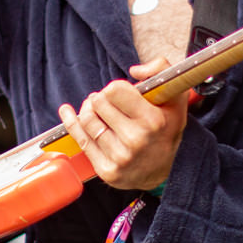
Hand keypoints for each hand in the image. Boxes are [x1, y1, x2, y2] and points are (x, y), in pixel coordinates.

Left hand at [57, 57, 187, 192]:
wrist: (165, 172)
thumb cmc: (166, 130)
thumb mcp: (175, 98)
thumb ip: (161, 70)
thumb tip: (135, 70)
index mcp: (153, 121)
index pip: (114, 90)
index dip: (115, 88)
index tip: (119, 93)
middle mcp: (136, 140)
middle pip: (98, 103)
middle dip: (100, 98)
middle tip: (106, 101)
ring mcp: (120, 157)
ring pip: (87, 120)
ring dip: (87, 109)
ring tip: (95, 108)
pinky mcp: (106, 170)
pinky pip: (80, 139)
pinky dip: (71, 122)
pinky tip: (67, 112)